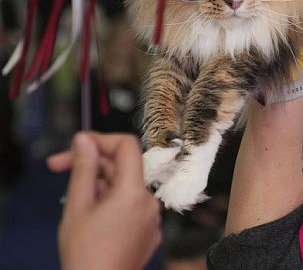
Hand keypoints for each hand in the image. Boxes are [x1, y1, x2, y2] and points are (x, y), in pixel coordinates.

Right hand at [47, 132, 161, 269]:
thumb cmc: (85, 253)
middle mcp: (150, 201)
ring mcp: (152, 218)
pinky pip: (132, 207)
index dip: (102, 140)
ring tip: (76, 201)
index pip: (127, 146)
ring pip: (126, 188)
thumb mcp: (77, 206)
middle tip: (58, 167)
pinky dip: (113, 204)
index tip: (79, 145)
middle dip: (92, 165)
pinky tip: (93, 217)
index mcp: (134, 191)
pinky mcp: (150, 232)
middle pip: (123, 168)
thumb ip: (83, 168)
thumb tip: (85, 140)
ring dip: (101, 186)